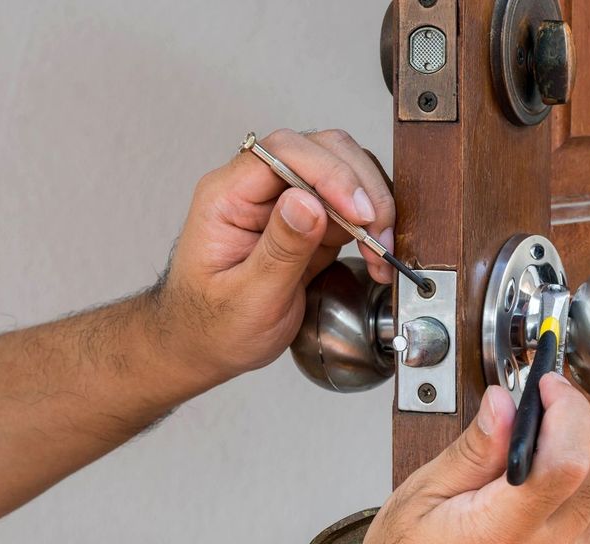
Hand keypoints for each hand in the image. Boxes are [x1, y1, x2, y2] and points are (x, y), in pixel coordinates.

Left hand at [155, 129, 395, 383]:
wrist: (208, 346)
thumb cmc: (213, 325)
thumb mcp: (247, 297)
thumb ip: (279, 249)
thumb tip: (308, 202)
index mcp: (227, 196)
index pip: (283, 152)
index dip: (329, 172)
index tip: (357, 211)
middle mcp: (257, 189)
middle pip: (321, 150)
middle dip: (359, 188)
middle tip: (377, 234)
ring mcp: (285, 201)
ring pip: (343, 171)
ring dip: (371, 206)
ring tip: (380, 251)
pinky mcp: (310, 221)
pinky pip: (349, 205)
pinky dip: (371, 226)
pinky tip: (376, 255)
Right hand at [324, 376, 589, 543]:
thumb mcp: (418, 501)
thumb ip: (472, 450)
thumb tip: (505, 403)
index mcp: (503, 535)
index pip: (570, 459)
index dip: (567, 408)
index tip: (547, 383)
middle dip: (588, 419)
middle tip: (551, 401)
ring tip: (547, 434)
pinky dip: (584, 486)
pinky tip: (544, 478)